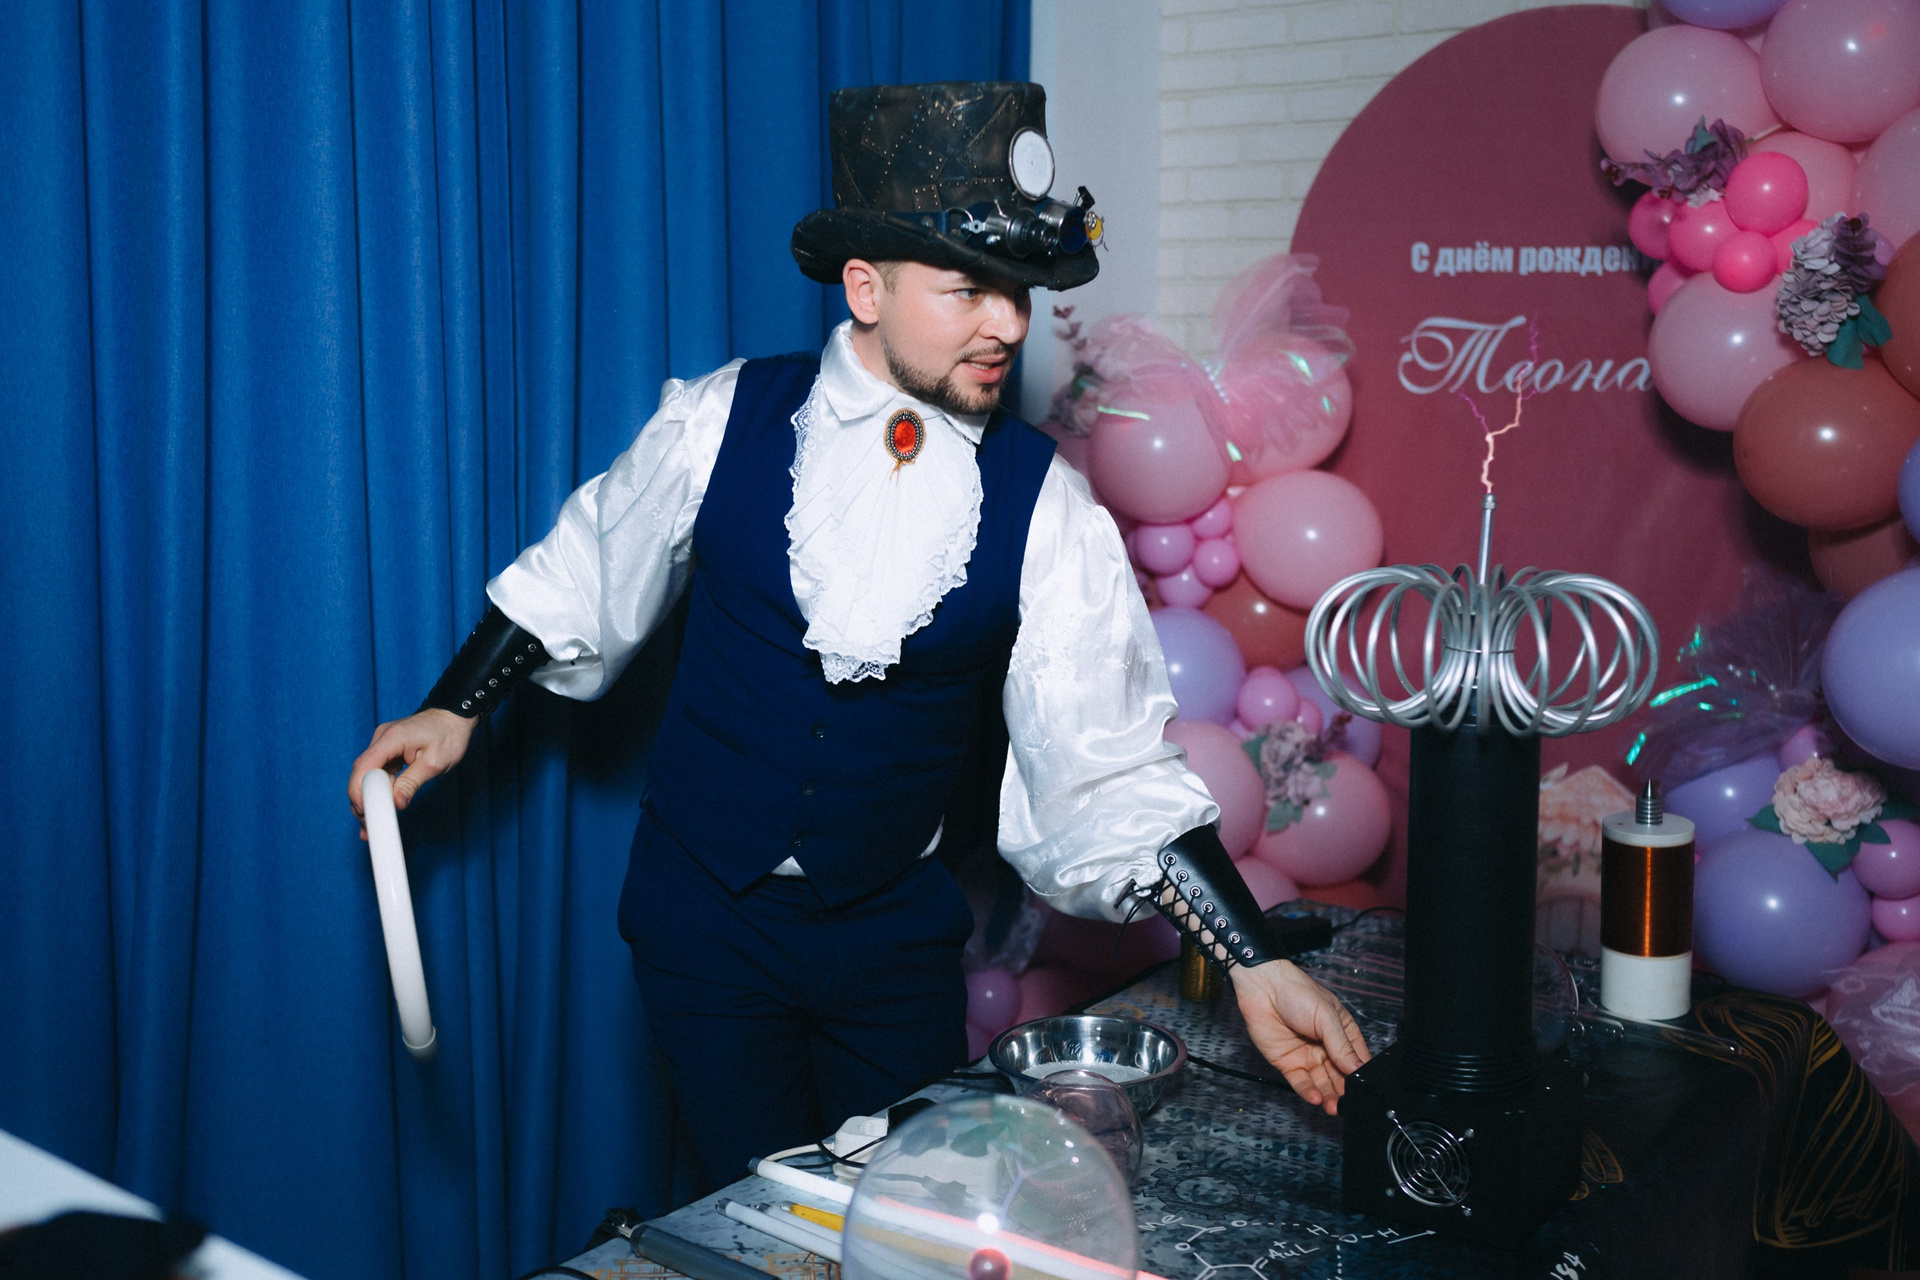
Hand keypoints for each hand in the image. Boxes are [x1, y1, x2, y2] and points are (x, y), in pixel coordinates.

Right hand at [346, 709, 476, 837]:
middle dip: (361, 801)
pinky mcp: (388, 750)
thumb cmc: (449, 735)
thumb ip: (412, 782)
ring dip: (369, 799)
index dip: (359, 792)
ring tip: (370, 826)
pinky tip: (378, 809)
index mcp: (391, 738)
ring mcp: (383, 744)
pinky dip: (378, 790)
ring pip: (368, 775)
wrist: (456, 716)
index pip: (364, 767)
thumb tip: (396, 803)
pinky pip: (377, 772)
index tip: (364, 813)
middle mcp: (382, 739)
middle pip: (362, 774)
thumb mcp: (435, 763)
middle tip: (367, 827)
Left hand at [1230, 958, 1370, 1114]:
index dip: (1360, 1075)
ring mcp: (1307, 1056)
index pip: (1356, 1059)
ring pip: (1321, 1083)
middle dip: (1344, 1091)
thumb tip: (1357, 1068)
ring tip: (1333, 1107)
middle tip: (1348, 1105)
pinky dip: (1308, 1091)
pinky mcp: (1287, 1063)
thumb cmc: (1297, 992)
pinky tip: (1316, 1097)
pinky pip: (1300, 1082)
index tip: (1365, 1091)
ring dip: (1328, 1096)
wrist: (1263, 988)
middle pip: (1339, 1076)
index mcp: (1341, 1033)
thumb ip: (1341, 1045)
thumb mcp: (1327, 1017)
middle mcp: (1326, 1047)